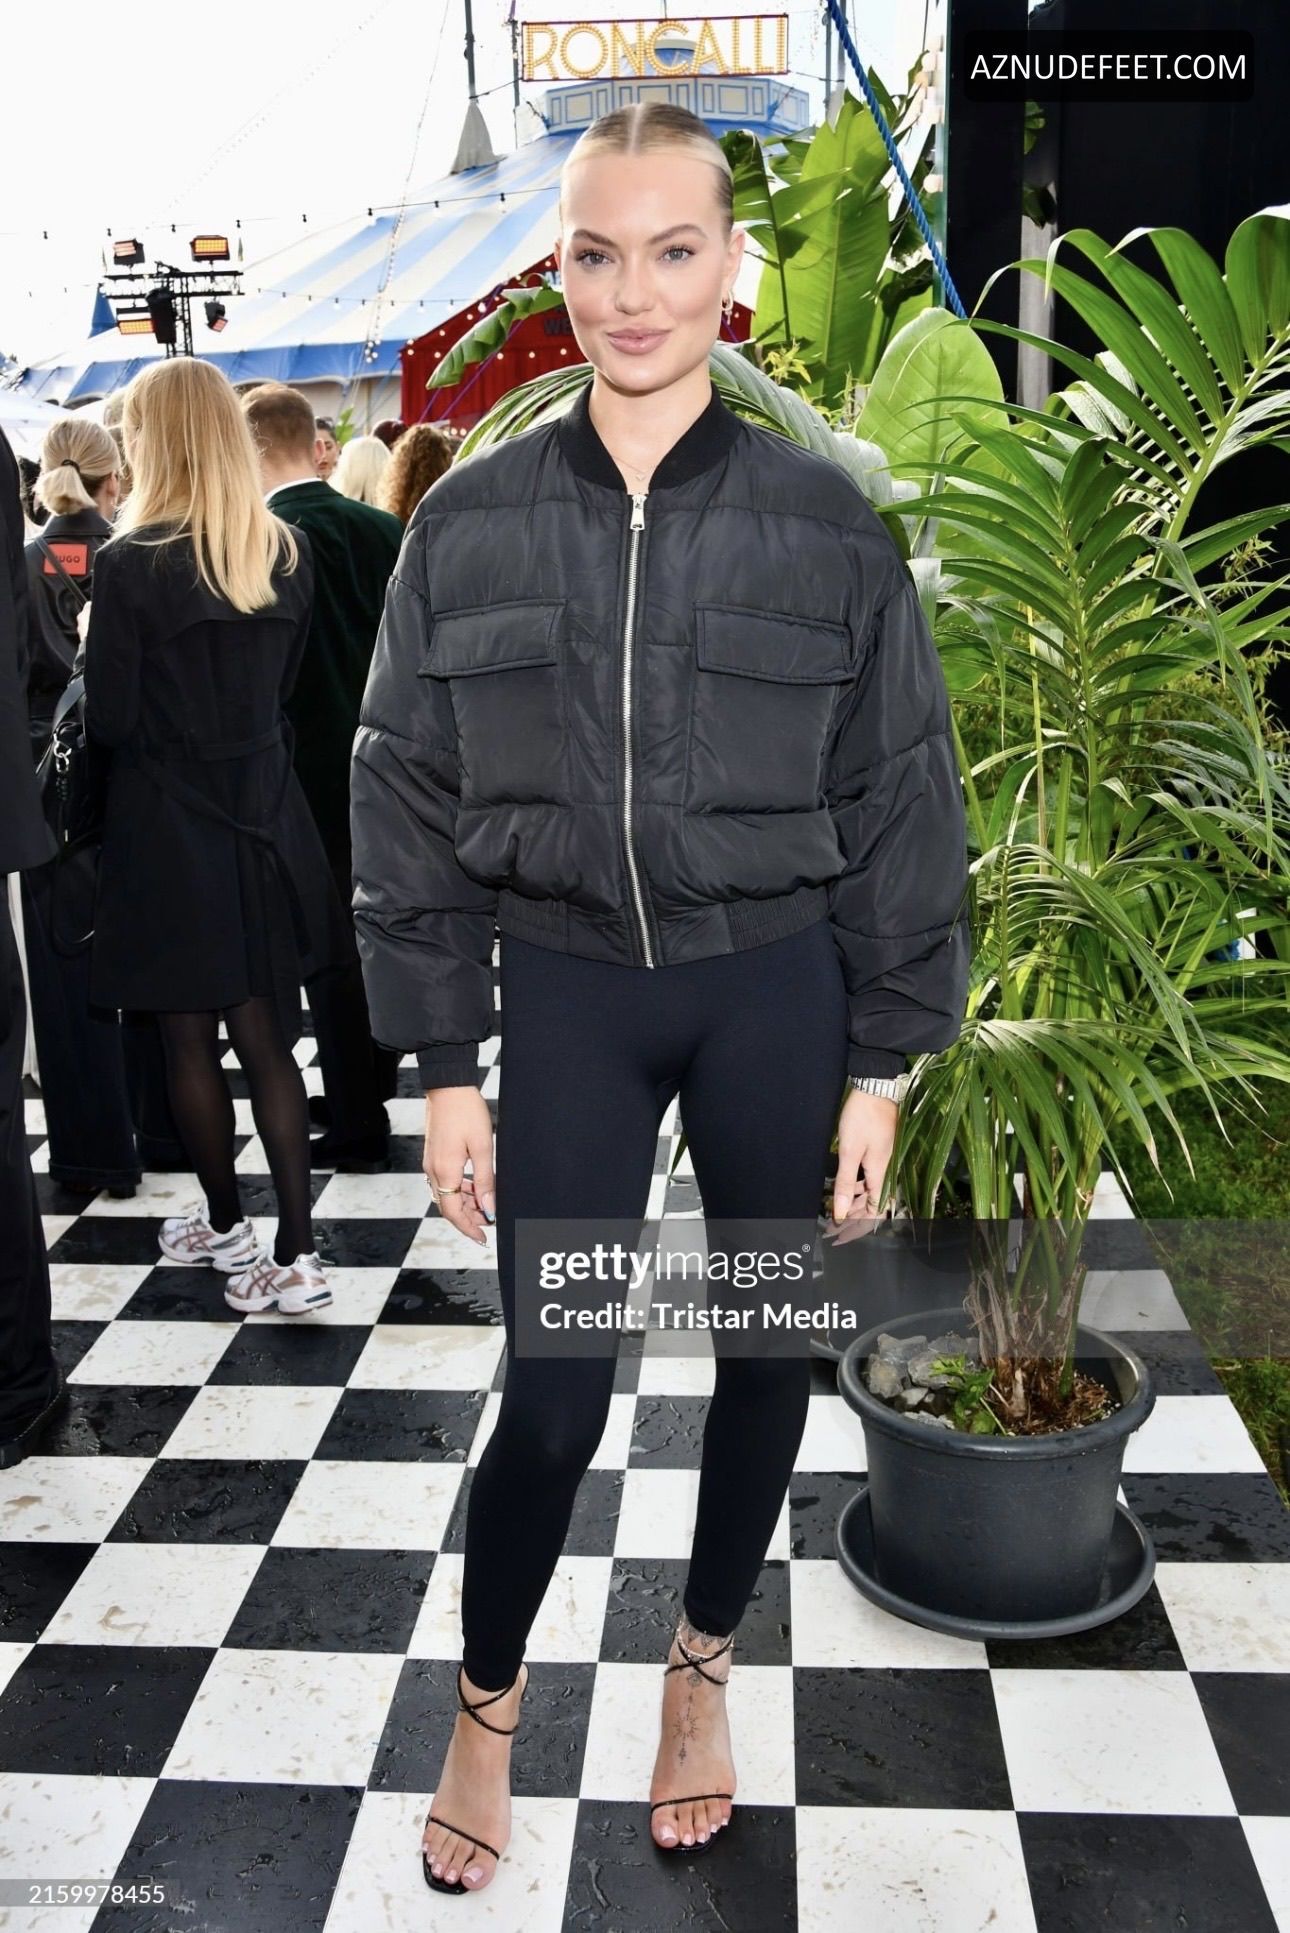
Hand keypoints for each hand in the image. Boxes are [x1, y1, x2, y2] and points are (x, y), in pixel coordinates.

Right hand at [423, 1087, 495, 1246]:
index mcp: (444, 1171)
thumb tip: (489, 1208)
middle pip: (448, 1207)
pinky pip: (444, 1182)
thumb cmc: (467, 1112)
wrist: (448, 1086)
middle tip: (489, 1222)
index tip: (483, 1238)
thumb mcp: (483, 1147)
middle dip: (468, 1218)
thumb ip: (485, 1181)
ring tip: (485, 1204)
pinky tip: (474, 1186)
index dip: (469, 1228)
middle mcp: (432, 1170)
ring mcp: (430, 1163)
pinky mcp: (433, 1155)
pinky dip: (459, 1190)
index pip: (453, 1213)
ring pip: (446, 1195)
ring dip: (465, 1204)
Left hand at [829, 1089, 898, 1228]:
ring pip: (870, 1191)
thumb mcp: (849, 1152)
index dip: (858, 1225)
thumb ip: (844, 1182)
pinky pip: (869, 1177)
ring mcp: (883, 1161)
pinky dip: (856, 1186)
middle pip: (873, 1204)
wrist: (875, 1087)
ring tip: (834, 1207)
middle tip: (832, 1225)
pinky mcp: (879, 1152)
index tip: (839, 1233)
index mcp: (881, 1173)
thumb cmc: (862, 1117)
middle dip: (853, 1217)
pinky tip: (843, 1185)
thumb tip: (839, 1212)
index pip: (874, 1211)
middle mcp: (886, 1170)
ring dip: (853, 1201)